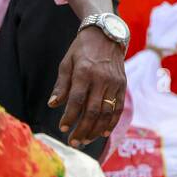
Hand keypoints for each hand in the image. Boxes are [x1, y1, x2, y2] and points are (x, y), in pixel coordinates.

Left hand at [49, 27, 126, 148]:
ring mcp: (115, 83)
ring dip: (96, 129)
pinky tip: (103, 132)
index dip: (70, 117)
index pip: (76, 100)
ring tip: (86, 140)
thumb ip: (61, 85)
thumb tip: (53, 105)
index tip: (63, 129)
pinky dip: (112, 122)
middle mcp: (101, 79)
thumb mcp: (66, 63)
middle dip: (83, 129)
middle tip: (74, 142)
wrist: (107, 35)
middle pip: (93, 110)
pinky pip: (119, 108)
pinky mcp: (123, 85)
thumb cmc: (82, 50)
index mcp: (84, 72)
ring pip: (107, 112)